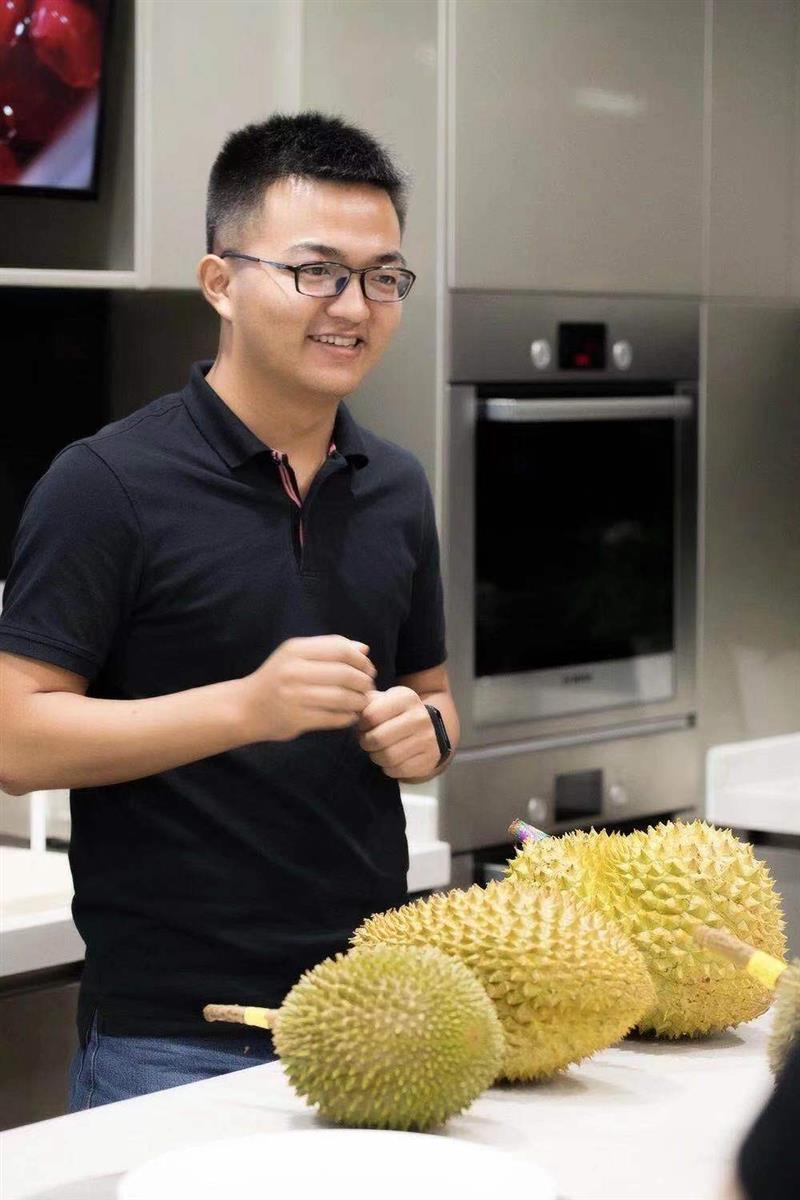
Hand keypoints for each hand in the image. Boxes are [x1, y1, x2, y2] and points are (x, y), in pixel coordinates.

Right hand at [239, 636, 376, 742]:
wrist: (245, 707)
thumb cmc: (277, 678)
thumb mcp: (296, 655)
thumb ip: (329, 648)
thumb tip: (364, 649)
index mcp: (296, 650)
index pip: (341, 650)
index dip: (361, 660)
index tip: (367, 669)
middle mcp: (294, 671)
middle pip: (346, 674)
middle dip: (364, 682)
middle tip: (368, 688)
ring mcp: (294, 697)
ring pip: (343, 697)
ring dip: (359, 701)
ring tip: (361, 702)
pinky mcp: (296, 720)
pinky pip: (334, 718)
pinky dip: (348, 717)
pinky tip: (349, 715)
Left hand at [356, 686, 440, 780]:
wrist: (431, 729)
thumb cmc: (399, 715)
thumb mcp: (386, 700)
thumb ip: (367, 701)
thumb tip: (351, 708)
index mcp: (406, 698)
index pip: (371, 715)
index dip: (361, 724)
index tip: (364, 726)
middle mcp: (420, 717)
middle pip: (378, 738)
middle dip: (366, 742)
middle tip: (367, 742)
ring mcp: (427, 739)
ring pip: (388, 756)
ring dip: (376, 756)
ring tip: (377, 751)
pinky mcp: (429, 759)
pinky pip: (399, 770)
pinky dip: (389, 768)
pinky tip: (390, 760)